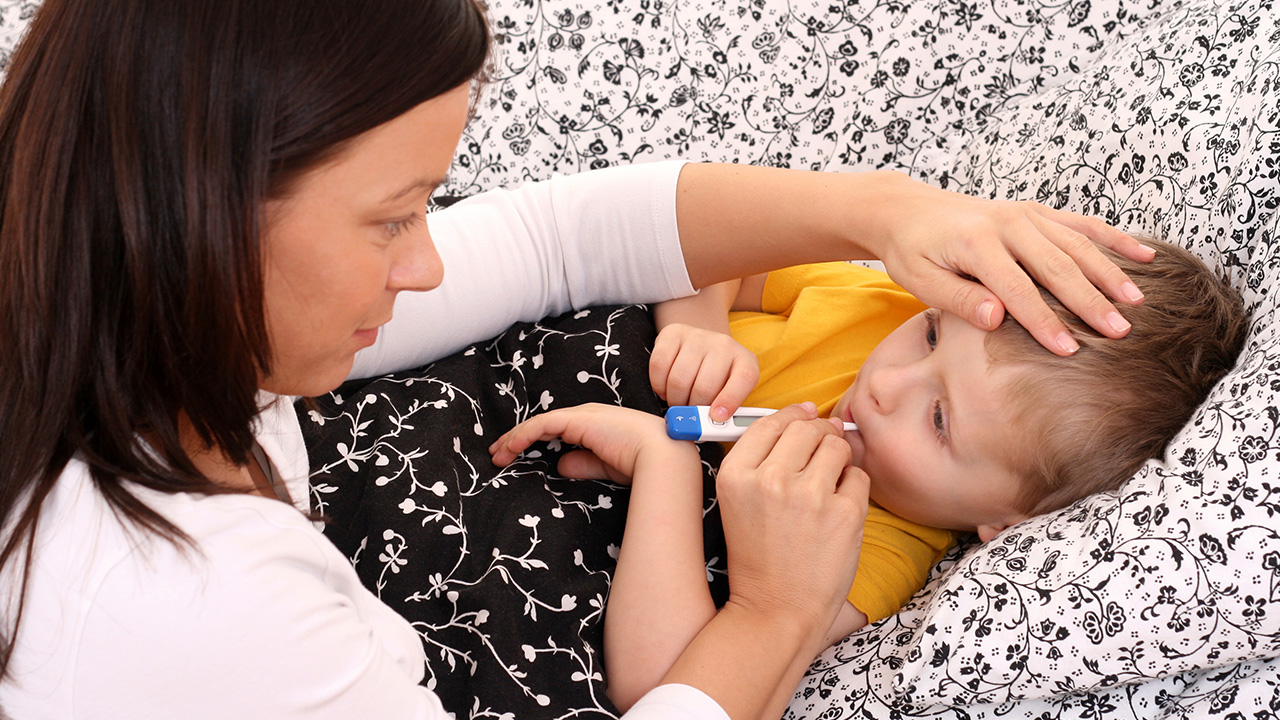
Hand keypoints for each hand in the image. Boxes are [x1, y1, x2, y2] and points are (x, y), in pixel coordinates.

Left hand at [488, 403, 697, 484]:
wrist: (662, 457)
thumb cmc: (644, 465)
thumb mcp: (606, 467)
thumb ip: (583, 464)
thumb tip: (560, 465)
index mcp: (598, 425)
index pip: (559, 429)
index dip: (535, 440)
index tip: (516, 457)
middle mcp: (588, 415)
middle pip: (545, 424)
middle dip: (519, 438)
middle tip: (498, 454)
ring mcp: (583, 415)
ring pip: (540, 423)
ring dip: (515, 438)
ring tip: (497, 454)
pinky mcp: (578, 420)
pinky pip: (543, 425)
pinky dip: (523, 435)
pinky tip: (509, 448)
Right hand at [649, 323, 759, 422]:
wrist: (702, 346)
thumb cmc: (717, 378)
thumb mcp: (730, 393)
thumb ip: (727, 411)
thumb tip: (712, 426)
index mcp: (745, 362)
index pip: (744, 379)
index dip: (730, 400)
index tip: (716, 417)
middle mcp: (724, 345)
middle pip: (704, 387)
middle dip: (692, 409)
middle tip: (689, 415)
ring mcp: (698, 337)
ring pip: (679, 379)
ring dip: (674, 399)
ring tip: (678, 401)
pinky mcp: (673, 334)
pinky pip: (659, 365)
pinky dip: (659, 385)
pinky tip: (666, 387)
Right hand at [714, 403, 869, 643]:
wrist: (776, 610)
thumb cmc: (758, 556)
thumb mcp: (737, 501)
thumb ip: (761, 457)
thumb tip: (807, 411)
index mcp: (736, 475)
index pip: (771, 422)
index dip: (792, 415)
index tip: (805, 418)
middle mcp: (770, 479)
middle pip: (806, 428)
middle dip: (819, 433)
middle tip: (823, 451)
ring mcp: (809, 496)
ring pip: (836, 446)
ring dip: (838, 458)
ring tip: (829, 484)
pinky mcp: (845, 513)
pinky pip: (859, 477)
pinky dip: (853, 489)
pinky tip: (838, 509)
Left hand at [868, 175, 1154, 354]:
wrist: (906, 209)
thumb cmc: (912, 251)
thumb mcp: (921, 280)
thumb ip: (959, 299)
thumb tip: (997, 319)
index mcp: (976, 244)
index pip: (1017, 290)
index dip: (1044, 321)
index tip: (1069, 350)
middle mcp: (1007, 224)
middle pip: (1057, 266)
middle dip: (1090, 302)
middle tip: (1120, 333)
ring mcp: (1025, 215)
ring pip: (1077, 245)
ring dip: (1110, 274)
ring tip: (1137, 304)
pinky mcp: (1035, 212)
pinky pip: (1081, 224)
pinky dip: (1114, 238)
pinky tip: (1145, 256)